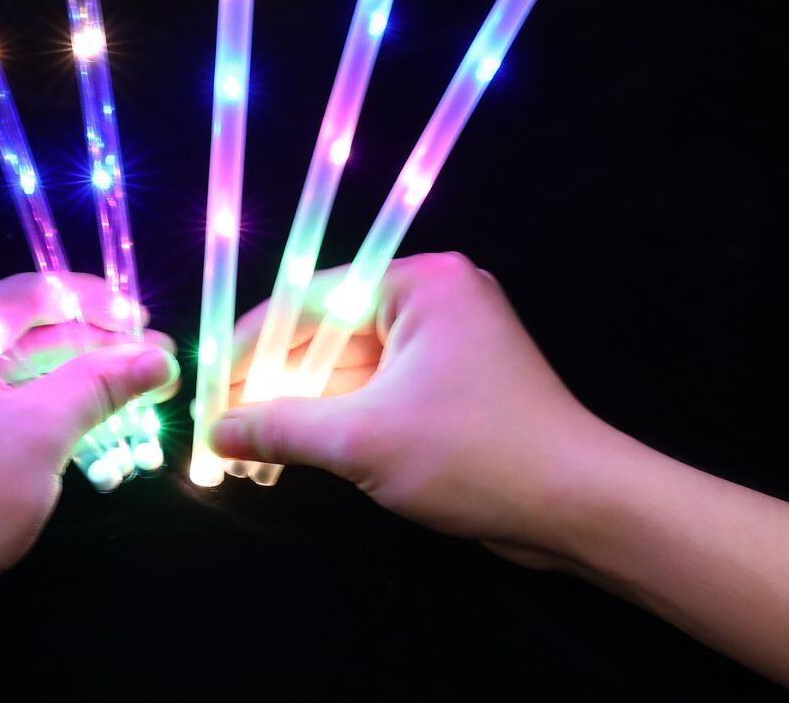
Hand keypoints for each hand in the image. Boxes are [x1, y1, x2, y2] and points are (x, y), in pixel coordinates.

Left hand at [0, 274, 178, 701]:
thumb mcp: (41, 431)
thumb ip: (100, 384)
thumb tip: (160, 356)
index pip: (27, 295)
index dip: (96, 305)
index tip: (147, 318)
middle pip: (18, 335)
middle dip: (88, 350)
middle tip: (153, 359)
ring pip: (6, 377)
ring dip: (68, 385)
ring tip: (133, 389)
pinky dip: (34, 414)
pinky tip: (85, 421)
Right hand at [212, 252, 613, 565]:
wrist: (581, 508)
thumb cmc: (475, 453)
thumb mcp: (365, 440)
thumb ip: (283, 428)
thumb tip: (215, 430)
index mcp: (420, 281)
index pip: (313, 296)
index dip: (255, 340)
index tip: (207, 376)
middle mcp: (434, 297)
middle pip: (331, 330)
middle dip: (276, 379)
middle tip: (218, 418)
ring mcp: (447, 342)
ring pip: (353, 366)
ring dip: (304, 404)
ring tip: (242, 441)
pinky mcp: (455, 386)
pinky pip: (380, 390)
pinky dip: (341, 418)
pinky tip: (292, 448)